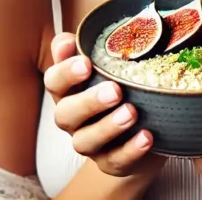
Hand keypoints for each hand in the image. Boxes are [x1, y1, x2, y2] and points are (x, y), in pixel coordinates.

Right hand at [43, 32, 166, 177]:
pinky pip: (115, 161)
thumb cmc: (121, 86)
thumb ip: (88, 47)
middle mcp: (72, 119)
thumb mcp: (106, 64)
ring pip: (86, 141)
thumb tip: (69, 38)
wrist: (145, 127)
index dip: (65, 73)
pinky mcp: (110, 163)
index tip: (85, 62)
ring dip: (108, 127)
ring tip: (132, 112)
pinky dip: (130, 150)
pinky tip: (147, 136)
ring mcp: (90, 144)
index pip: (54, 82)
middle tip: (115, 91)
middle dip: (88, 102)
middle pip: (65, 114)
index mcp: (67, 92)